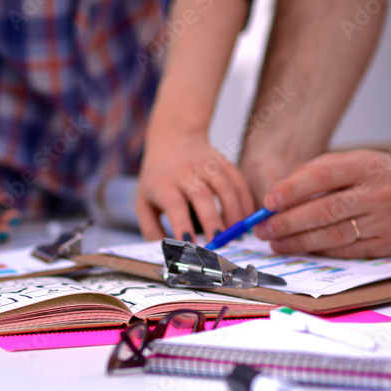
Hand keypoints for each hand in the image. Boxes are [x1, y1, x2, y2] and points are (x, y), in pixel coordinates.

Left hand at [136, 131, 254, 240]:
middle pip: (202, 196)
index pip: (173, 204)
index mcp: (163, 184)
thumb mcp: (144, 201)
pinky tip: (246, 218)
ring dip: (234, 212)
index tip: (189, 243)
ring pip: (225, 187)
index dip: (182, 223)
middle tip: (220, 241)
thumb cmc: (157, 178)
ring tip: (237, 234)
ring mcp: (206, 165)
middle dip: (212, 219)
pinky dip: (245, 201)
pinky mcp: (223, 162)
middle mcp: (184, 173)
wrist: (173, 137)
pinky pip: (239, 181)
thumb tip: (166, 253)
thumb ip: (151, 229)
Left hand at [252, 150, 390, 257]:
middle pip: (324, 211)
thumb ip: (310, 176)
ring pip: (333, 235)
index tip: (267, 204)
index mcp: (366, 165)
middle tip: (262, 230)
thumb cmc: (370, 175)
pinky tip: (302, 248)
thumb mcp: (346, 162)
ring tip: (276, 243)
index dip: (291, 191)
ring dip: (298, 242)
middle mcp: (380, 192)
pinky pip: (347, 251)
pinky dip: (320, 251)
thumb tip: (272, 203)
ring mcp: (388, 219)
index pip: (322, 177)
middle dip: (287, 223)